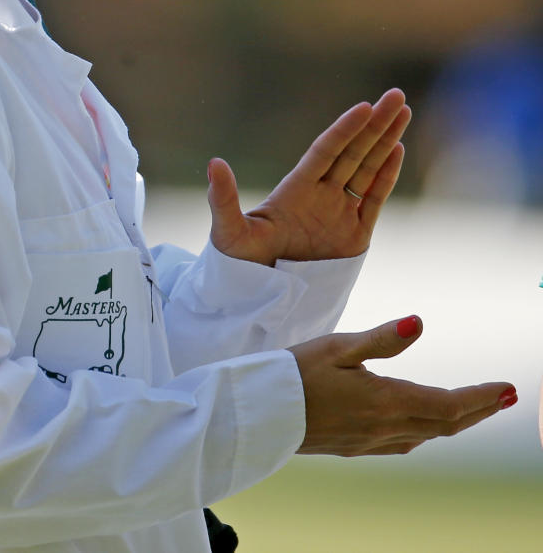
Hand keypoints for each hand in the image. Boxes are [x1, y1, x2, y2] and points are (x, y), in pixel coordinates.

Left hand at [208, 88, 409, 264]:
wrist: (259, 296)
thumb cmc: (238, 262)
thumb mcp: (228, 230)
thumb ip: (223, 198)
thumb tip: (214, 163)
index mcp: (295, 189)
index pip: (326, 151)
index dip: (345, 130)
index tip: (364, 107)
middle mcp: (320, 194)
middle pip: (353, 151)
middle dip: (375, 124)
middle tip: (396, 95)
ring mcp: (338, 212)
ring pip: (368, 169)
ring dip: (386, 141)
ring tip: (404, 110)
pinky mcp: (354, 236)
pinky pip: (374, 200)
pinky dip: (387, 176)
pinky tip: (398, 148)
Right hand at [291, 316, 517, 455]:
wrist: (261, 414)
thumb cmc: (294, 373)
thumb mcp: (336, 346)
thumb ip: (381, 339)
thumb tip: (419, 323)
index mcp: (384, 401)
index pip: (447, 403)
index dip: (481, 397)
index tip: (508, 389)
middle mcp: (384, 427)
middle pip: (445, 423)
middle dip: (478, 410)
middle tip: (506, 398)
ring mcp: (370, 441)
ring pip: (427, 435)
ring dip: (455, 421)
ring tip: (473, 408)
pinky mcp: (355, 446)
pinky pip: (404, 442)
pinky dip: (427, 431)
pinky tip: (422, 425)